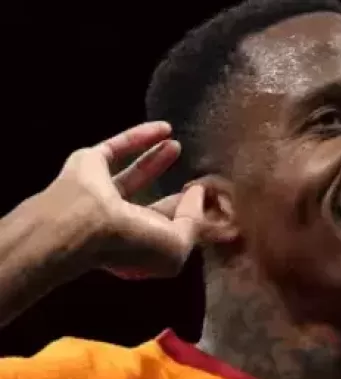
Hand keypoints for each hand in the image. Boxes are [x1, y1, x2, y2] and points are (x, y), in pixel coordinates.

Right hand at [42, 121, 220, 278]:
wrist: (83, 223)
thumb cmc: (133, 240)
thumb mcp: (178, 243)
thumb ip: (194, 220)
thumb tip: (199, 194)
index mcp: (139, 247)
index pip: (168, 232)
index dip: (189, 218)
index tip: (214, 202)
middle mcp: (118, 223)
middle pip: (151, 206)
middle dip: (173, 194)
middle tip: (198, 178)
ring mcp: (100, 193)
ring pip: (134, 174)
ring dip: (156, 159)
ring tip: (178, 146)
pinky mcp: (89, 164)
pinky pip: (118, 147)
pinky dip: (140, 136)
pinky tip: (164, 127)